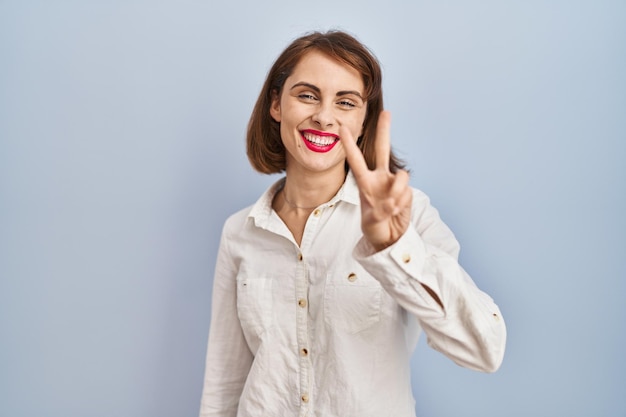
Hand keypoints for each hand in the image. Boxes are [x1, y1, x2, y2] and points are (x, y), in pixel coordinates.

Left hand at [341, 111, 411, 250]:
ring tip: (391, 207)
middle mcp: (380, 178)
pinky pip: (406, 192)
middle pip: (382, 149)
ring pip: (401, 176)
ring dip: (397, 192)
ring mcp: (393, 184)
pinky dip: (401, 202)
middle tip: (387, 112)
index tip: (341, 128)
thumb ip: (379, 212)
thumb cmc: (374, 227)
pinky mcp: (407, 191)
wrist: (390, 237)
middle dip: (385, 130)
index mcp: (365, 182)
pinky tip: (397, 211)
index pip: (356, 160)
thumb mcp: (370, 222)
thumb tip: (391, 204)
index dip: (349, 144)